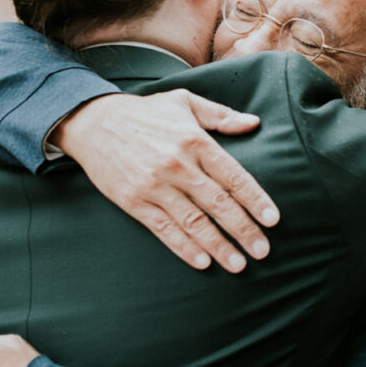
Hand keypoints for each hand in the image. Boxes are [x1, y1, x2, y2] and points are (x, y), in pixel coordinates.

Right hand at [51, 90, 279, 272]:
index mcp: (194, 141)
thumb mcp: (184, 102)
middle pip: (217, 204)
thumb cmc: (145, 113)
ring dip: (218, 246)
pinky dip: (184, 248)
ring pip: (193, 222)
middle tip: (262, 251)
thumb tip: (254, 123)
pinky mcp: (133, 201)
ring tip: (238, 264)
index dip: (255, 199)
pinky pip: (163, 229)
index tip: (273, 220)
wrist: (93, 122)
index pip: (232, 175)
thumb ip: (221, 115)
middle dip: (243, 230)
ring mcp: (154, 186)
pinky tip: (202, 262)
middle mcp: (177, 165)